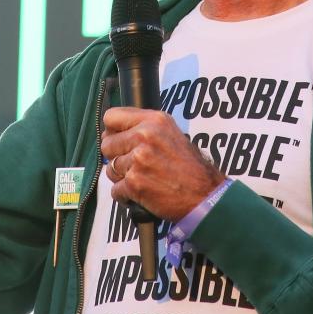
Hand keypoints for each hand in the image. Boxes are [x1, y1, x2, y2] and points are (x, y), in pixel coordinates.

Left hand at [101, 107, 224, 221]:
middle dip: (116, 156)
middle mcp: (144, 136)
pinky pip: (115, 190)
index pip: (111, 117)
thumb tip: (116, 132)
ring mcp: (138, 160)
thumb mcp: (172, 134)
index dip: (113, 131)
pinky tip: (143, 194)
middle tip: (133, 164)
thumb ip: (146, 128)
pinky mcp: (134, 183)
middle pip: (106, 144)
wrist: (206, 196)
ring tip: (143, 179)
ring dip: (122, 177)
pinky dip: (126, 196)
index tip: (118, 139)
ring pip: (110, 169)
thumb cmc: (191, 168)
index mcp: (154, 120)